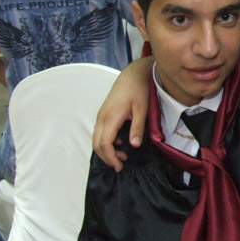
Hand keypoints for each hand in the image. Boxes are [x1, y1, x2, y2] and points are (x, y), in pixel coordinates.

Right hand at [93, 56, 153, 171]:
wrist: (133, 74)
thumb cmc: (138, 90)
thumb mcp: (142, 109)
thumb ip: (137, 128)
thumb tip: (134, 145)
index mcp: (111, 117)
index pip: (104, 144)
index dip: (110, 158)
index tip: (120, 166)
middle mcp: (102, 117)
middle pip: (97, 144)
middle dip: (107, 157)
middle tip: (121, 165)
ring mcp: (102, 114)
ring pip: (97, 138)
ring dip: (107, 150)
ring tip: (123, 156)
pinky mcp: (104, 113)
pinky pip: (100, 132)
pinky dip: (106, 141)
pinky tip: (120, 142)